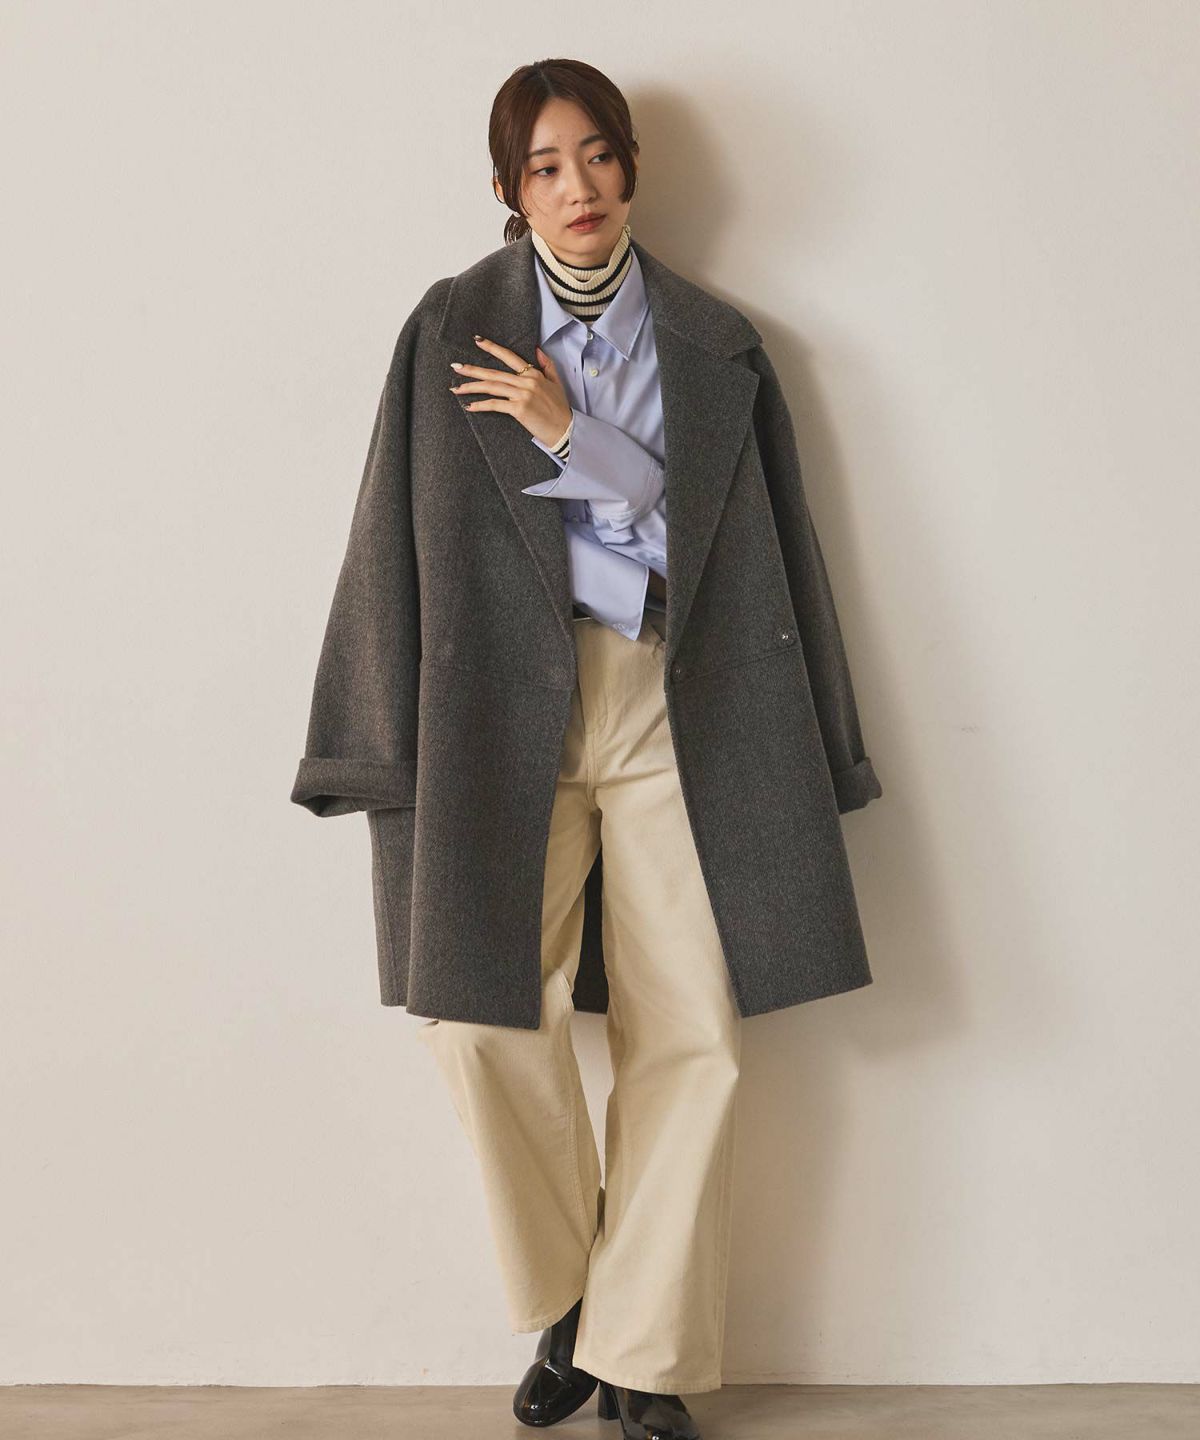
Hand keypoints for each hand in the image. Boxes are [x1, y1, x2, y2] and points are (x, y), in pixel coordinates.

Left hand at [449, 337, 572, 448]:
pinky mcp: (519, 409)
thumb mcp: (556, 383)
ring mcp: (522, 395)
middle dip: (473, 370)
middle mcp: (526, 382)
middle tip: (455, 366)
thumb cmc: (560, 409)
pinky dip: (481, 405)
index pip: (509, 357)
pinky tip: (469, 406)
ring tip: (456, 388)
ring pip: (492, 386)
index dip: (492, 347)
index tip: (477, 341)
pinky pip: (495, 405)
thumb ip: (547, 365)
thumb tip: (537, 349)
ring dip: (471, 387)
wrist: (565, 430)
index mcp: (533, 374)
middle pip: (494, 373)